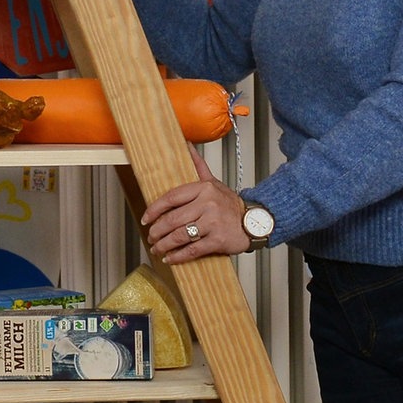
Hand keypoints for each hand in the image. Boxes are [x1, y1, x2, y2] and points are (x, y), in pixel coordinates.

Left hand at [142, 147, 251, 262]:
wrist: (256, 221)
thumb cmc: (230, 204)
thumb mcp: (213, 183)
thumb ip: (198, 166)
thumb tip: (186, 145)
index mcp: (203, 189)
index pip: (171, 198)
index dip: (154, 210)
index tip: (145, 218)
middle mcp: (207, 204)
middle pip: (172, 219)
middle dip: (157, 231)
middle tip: (151, 236)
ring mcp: (212, 223)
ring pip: (180, 235)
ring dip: (164, 245)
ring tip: (157, 248)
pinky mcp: (218, 240)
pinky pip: (192, 250)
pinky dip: (178, 256)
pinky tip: (170, 258)